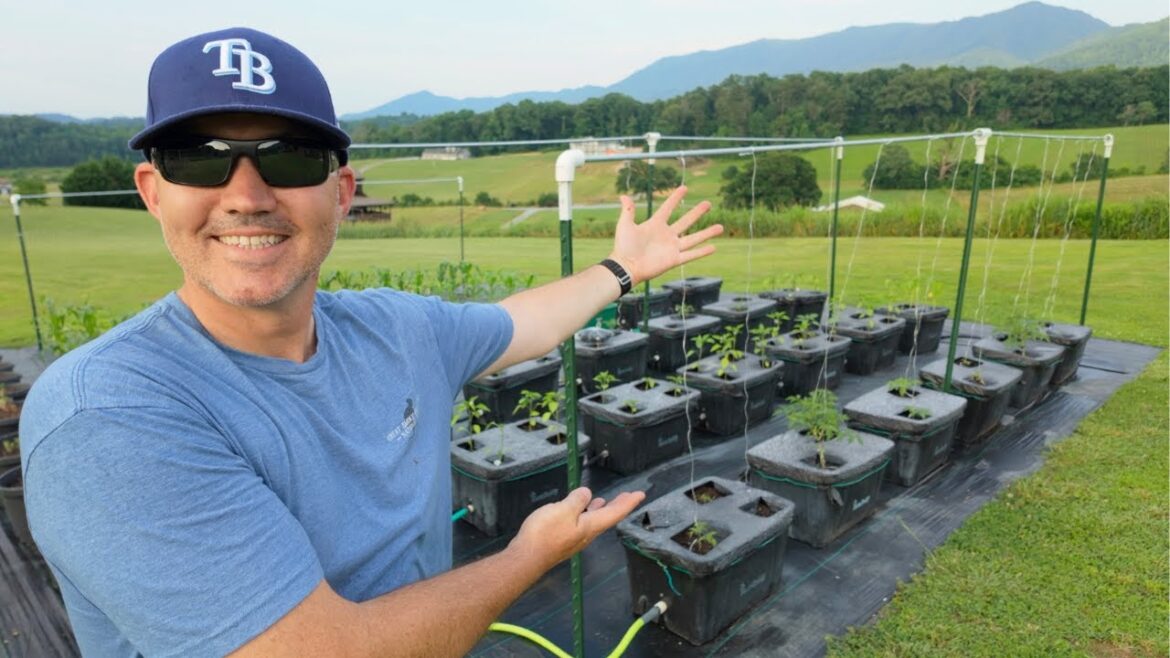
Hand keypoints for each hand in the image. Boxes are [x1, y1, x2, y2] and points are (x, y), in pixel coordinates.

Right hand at [509, 487, 645, 571]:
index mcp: (590, 526)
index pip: (615, 513)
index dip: (628, 502)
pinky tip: (578, 511)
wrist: (526, 558)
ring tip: (603, 501)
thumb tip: (587, 494)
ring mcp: (574, 538)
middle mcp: (586, 534)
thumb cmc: (545, 533)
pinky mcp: (562, 540)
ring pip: (593, 521)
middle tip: (629, 495)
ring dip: (600, 510)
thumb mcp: (563, 510)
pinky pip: (580, 524)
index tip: (640, 494)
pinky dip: (585, 514)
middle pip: (606, 518)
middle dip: (618, 505)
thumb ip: (577, 501)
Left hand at [608, 186, 723, 284]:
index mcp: (655, 224)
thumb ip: (628, 211)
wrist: (626, 267)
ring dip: (707, 233)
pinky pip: (691, 255)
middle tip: (708, 203)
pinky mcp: (674, 260)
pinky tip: (714, 247)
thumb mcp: (625, 225)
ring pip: (694, 238)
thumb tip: (623, 196)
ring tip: (720, 227)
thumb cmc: (624, 247)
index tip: (685, 188)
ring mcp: (671, 248)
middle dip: (697, 212)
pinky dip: (702, 252)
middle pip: (685, 221)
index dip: (675, 198)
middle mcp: (666, 235)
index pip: (668, 208)